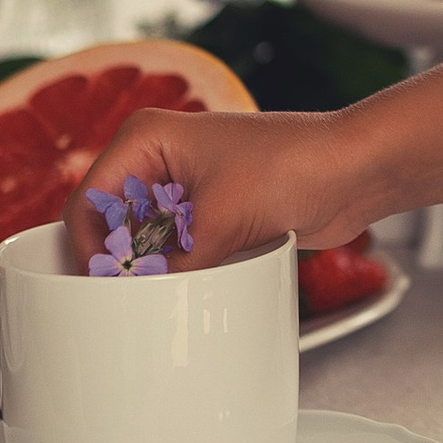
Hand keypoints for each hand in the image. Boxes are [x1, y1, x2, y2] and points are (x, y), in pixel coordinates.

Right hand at [63, 106, 375, 273]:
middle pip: (111, 223)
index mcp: (146, 138)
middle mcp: (159, 158)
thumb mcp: (219, 222)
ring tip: (157, 301)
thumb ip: (173, 267)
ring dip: (149, 270)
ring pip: (143, 240)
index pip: (89, 201)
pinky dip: (177, 271)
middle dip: (117, 263)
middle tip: (124, 304)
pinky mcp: (211, 211)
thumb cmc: (293, 166)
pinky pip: (176, 249)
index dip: (87, 251)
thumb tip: (139, 303)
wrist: (355, 170)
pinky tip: (183, 292)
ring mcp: (186, 185)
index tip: (98, 292)